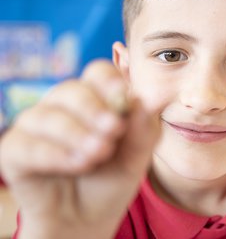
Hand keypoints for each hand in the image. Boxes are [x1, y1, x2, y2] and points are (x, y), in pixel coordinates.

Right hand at [0, 60, 159, 238]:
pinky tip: (77, 164)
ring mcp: (37, 124)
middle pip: (72, 89)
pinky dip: (55, 154)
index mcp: (95, 98)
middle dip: (94, 110)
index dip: (109, 81)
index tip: (122, 95)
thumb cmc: (112, 176)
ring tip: (98, 155)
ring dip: (77, 134)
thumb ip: (143, 128)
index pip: (98, 73)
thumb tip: (146, 98)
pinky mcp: (15, 149)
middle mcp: (63, 105)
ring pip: (49, 115)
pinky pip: (28, 144)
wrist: (88, 217)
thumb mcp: (136, 156)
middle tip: (113, 132)